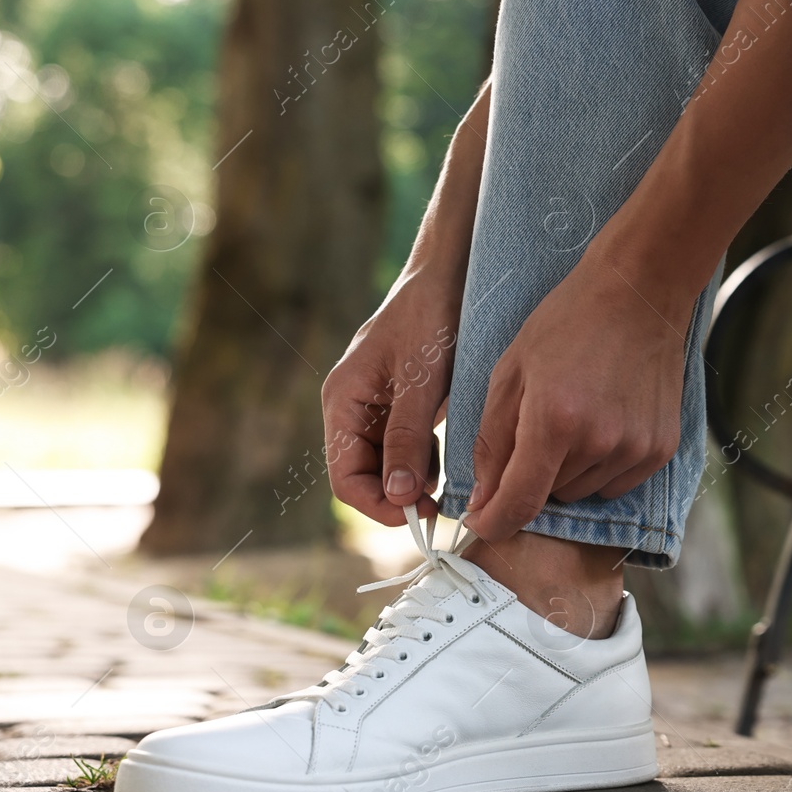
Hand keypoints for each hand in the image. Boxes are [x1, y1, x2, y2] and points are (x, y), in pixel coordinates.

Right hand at [323, 280, 459, 524]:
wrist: (449, 276)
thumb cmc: (431, 317)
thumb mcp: (422, 381)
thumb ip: (408, 438)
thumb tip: (400, 495)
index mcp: (342, 401)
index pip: (344, 477)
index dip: (377, 505)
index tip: (418, 515)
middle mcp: (352, 409)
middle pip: (363, 476)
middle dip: (398, 497)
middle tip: (440, 507)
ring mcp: (376, 409)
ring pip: (387, 467)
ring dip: (414, 482)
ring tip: (448, 482)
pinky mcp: (401, 406)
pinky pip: (405, 449)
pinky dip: (426, 462)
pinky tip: (449, 459)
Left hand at [464, 252, 690, 543]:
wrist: (638, 292)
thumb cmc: (565, 324)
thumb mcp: (510, 373)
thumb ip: (492, 441)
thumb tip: (482, 500)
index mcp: (554, 421)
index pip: (519, 502)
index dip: (493, 521)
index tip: (480, 521)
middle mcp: (600, 442)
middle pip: (550, 496)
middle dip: (532, 476)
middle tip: (538, 427)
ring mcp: (636, 447)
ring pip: (582, 491)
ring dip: (568, 470)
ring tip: (575, 417)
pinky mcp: (662, 448)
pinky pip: (617, 484)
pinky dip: (601, 466)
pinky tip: (603, 422)